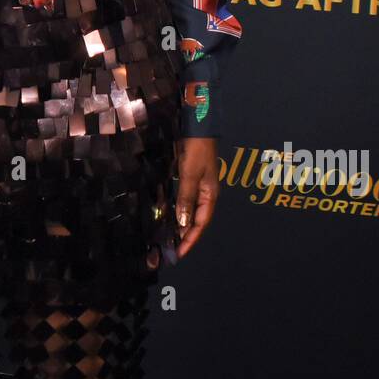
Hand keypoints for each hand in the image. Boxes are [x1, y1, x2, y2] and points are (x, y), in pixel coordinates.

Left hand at [174, 137, 219, 259]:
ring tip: (168, 238)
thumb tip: (183, 223)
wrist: (197, 125)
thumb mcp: (190, 174)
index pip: (201, 223)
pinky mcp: (188, 178)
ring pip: (189, 211)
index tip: (180, 253)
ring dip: (180, 225)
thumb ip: (186, 198)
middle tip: (171, 251)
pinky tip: (167, 216)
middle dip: (185, 236)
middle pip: (196, 220)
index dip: (191, 239)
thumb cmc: (196, 149)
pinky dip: (176, 210)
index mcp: (210, 194)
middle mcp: (205, 193)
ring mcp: (197, 185)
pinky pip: (183, 200)